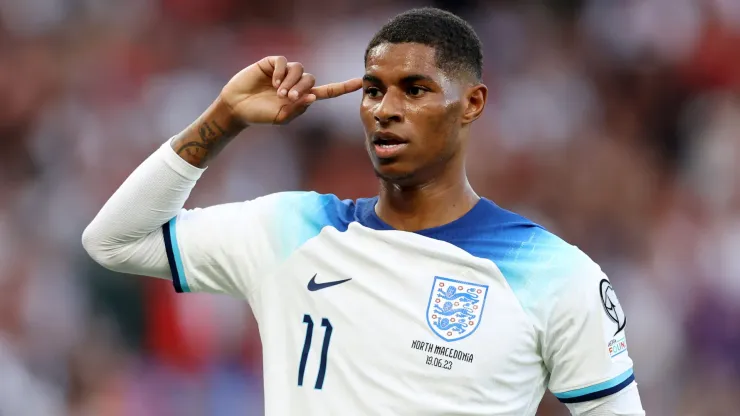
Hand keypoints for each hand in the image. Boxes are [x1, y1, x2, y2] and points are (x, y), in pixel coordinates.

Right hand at [220, 56, 361, 124]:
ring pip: (299, 69)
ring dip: (291, 81)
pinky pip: (284, 62)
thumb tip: (314, 96)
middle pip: (311, 79)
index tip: (360, 83)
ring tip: (279, 92)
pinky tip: (273, 81)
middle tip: (288, 98)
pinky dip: (281, 72)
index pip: (327, 91)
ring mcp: (284, 73)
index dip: (343, 87)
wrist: (237, 107)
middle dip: (302, 88)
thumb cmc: (260, 115)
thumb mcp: (282, 117)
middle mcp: (296, 83)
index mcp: (302, 97)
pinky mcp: (272, 64)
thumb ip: (298, 108)